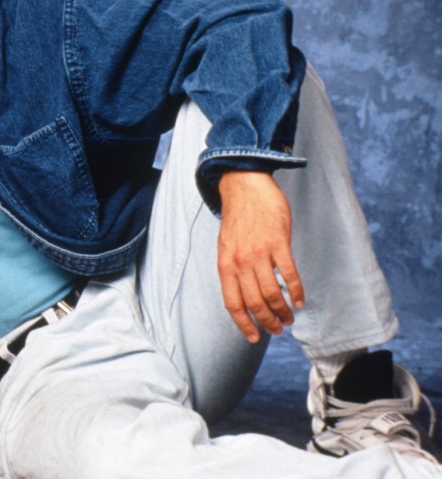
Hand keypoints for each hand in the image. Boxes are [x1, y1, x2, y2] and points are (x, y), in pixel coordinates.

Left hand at [216, 170, 304, 342]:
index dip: (243, 324)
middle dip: (267, 322)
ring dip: (283, 310)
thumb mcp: (226, 247)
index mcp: (224, 265)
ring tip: (290, 318)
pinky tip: (300, 300)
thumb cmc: (237, 219)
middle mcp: (240, 262)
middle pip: (254, 303)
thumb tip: (245, 296)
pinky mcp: (278, 243)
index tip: (253, 338)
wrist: (244, 187)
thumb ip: (234, 271)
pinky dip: (296, 291)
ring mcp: (259, 253)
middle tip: (277, 330)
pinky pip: (289, 274)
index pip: (232, 303)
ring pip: (272, 292)